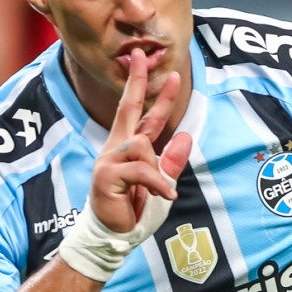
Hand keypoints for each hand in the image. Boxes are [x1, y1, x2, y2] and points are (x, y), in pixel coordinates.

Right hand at [89, 52, 192, 231]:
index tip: (160, 66)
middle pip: (128, 107)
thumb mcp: (161, 185)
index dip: (151, 91)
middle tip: (142, 54)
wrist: (114, 237)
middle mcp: (115, 148)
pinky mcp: (106, 175)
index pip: (141, 113)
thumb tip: (186, 136)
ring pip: (143, 146)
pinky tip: (165, 195)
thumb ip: (172, 163)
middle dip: (136, 80)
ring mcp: (108, 160)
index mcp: (127, 148)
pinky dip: (157, 183)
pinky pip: (141, 170)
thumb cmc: (133, 211)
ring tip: (159, 191)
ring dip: (157, 169)